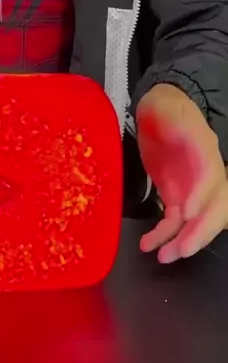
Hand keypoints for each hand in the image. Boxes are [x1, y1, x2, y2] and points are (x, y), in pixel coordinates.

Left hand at [136, 83, 227, 262]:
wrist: (158, 110)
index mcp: (205, 152)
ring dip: (181, 241)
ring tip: (162, 256)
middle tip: (182, 249)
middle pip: (214, 209)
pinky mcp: (176, 196)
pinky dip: (163, 235)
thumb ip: (179, 123)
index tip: (186, 212)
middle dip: (200, 232)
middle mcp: (204, 176)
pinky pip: (174, 221)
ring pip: (194, 222)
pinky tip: (148, 244)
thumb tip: (194, 141)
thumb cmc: (165, 107)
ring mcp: (191, 189)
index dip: (202, 196)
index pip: (211, 177)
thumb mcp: (169, 107)